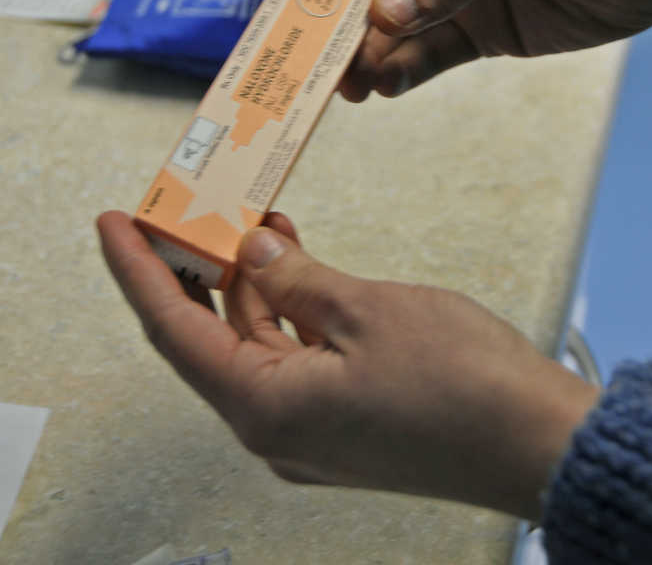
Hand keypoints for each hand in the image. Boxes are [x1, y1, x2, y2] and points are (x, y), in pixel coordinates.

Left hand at [97, 210, 597, 520]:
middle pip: (208, 338)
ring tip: (250, 221)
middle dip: (192, 271)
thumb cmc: (460, 386)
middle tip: (182, 211)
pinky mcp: (339, 420)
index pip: (173, 331)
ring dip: (247, 285)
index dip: (136, 272)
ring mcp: (307, 430)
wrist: (536, 441)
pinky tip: (294, 263)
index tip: (112, 224)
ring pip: (253, 344)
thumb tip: (250, 253)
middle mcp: (274, 429)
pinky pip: (290, 357)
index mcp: (266, 408)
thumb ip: (294, 279)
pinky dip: (284, 309)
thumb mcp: (365, 310)